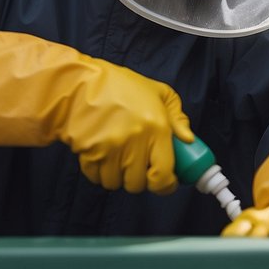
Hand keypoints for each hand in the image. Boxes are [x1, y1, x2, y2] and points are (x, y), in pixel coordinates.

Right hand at [55, 57, 194, 193]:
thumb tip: (188, 139)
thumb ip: (177, 116)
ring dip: (118, 175)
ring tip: (118, 156)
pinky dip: (99, 172)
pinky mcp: (88, 153)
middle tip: (138, 164)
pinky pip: (96, 178)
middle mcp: (134, 142)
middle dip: (140, 178)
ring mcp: (110, 150)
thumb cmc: (120, 85)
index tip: (165, 182)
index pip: (163, 175)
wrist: (80, 82)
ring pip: (116, 183)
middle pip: (138, 183)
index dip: (165, 185)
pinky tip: (102, 155)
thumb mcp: (158, 92)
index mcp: (156, 128)